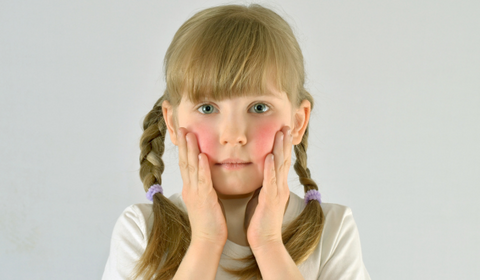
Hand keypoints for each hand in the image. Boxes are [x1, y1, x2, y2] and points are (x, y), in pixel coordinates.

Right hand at [177, 127, 227, 246]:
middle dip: (183, 143)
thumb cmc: (210, 222)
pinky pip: (203, 181)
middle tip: (181, 127)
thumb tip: (205, 176)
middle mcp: (190, 188)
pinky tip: (202, 155)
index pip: (186, 164)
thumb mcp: (205, 199)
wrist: (207, 241)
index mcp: (191, 188)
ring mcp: (195, 193)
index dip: (184, 148)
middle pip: (185, 161)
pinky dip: (202, 167)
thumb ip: (204, 186)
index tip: (184, 133)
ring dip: (190, 150)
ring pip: (191, 167)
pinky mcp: (204, 199)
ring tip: (188, 134)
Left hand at [244, 126, 291, 250]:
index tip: (282, 130)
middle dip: (284, 142)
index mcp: (277, 185)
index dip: (282, 145)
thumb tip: (260, 172)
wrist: (264, 240)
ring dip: (280, 149)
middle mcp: (280, 186)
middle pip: (283, 159)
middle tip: (285, 125)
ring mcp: (277, 193)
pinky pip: (270, 182)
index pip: (281, 161)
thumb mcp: (262, 196)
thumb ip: (264, 183)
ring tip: (281, 134)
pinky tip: (268, 157)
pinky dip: (270, 169)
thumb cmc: (260, 220)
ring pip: (279, 167)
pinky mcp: (270, 200)